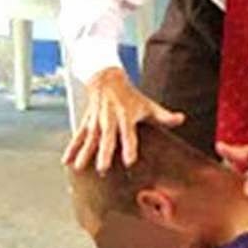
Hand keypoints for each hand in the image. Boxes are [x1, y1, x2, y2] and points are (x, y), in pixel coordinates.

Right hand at [62, 67, 185, 174]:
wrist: (106, 78)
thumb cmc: (130, 96)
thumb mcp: (148, 104)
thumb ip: (164, 116)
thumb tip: (181, 119)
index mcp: (126, 116)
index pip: (128, 134)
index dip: (129, 147)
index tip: (129, 161)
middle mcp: (109, 119)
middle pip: (107, 138)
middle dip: (104, 153)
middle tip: (103, 169)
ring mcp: (96, 121)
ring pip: (89, 138)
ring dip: (84, 153)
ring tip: (79, 168)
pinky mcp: (87, 121)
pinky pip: (78, 136)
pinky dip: (72, 148)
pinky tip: (66, 160)